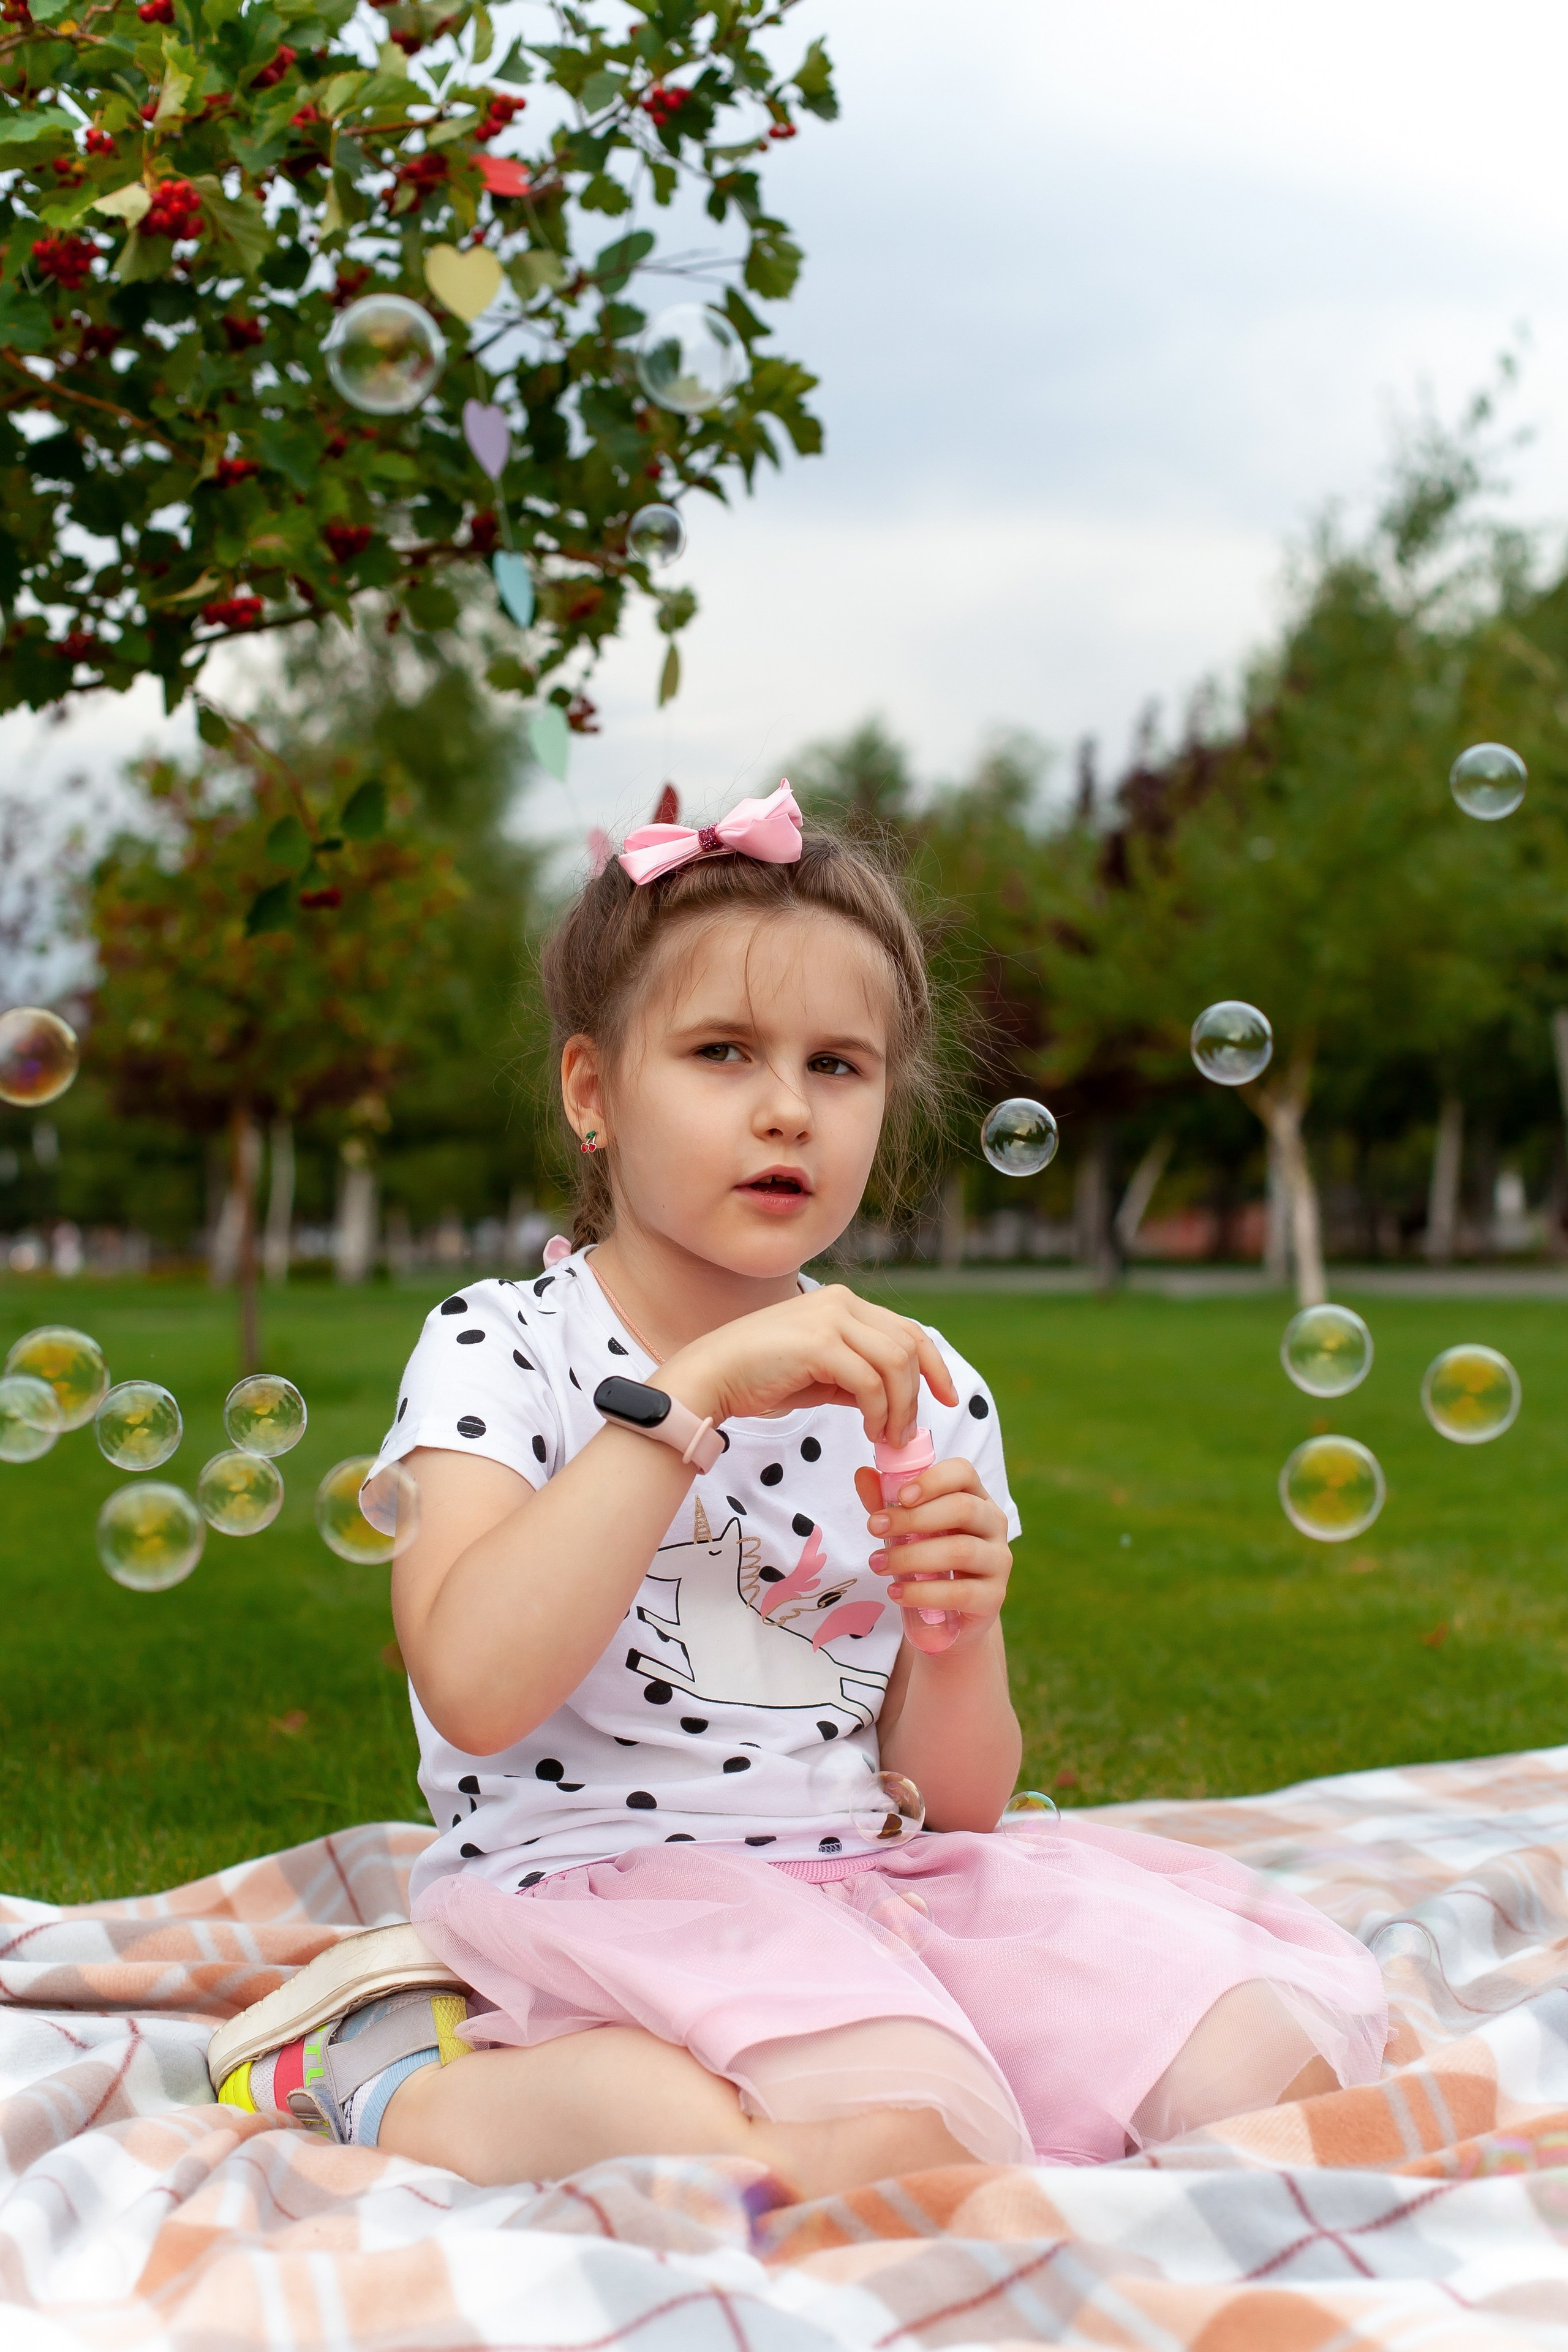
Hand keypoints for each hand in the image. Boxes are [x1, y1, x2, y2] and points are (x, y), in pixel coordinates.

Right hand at [661, 1284, 956, 1444]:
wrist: (711, 1374)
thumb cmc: (760, 1376)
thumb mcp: (820, 1374)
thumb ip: (857, 1376)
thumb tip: (892, 1399)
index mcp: (843, 1304)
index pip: (907, 1329)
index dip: (934, 1364)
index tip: (947, 1397)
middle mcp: (841, 1303)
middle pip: (907, 1345)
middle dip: (917, 1394)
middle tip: (906, 1433)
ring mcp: (830, 1319)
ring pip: (894, 1362)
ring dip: (899, 1406)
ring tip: (887, 1436)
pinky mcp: (818, 1343)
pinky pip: (869, 1381)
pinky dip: (878, 1411)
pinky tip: (869, 1429)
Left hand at [854, 1456, 1012, 1641]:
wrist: (949, 1614)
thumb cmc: (929, 1560)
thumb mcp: (906, 1529)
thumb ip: (885, 1502)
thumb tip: (863, 1474)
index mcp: (975, 1497)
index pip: (963, 1473)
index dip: (932, 1480)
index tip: (900, 1496)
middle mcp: (993, 1524)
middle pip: (962, 1508)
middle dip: (913, 1518)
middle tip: (874, 1528)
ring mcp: (998, 1560)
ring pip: (961, 1551)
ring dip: (911, 1556)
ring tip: (878, 1564)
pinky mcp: (994, 1596)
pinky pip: (960, 1592)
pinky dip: (923, 1592)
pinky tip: (896, 1593)